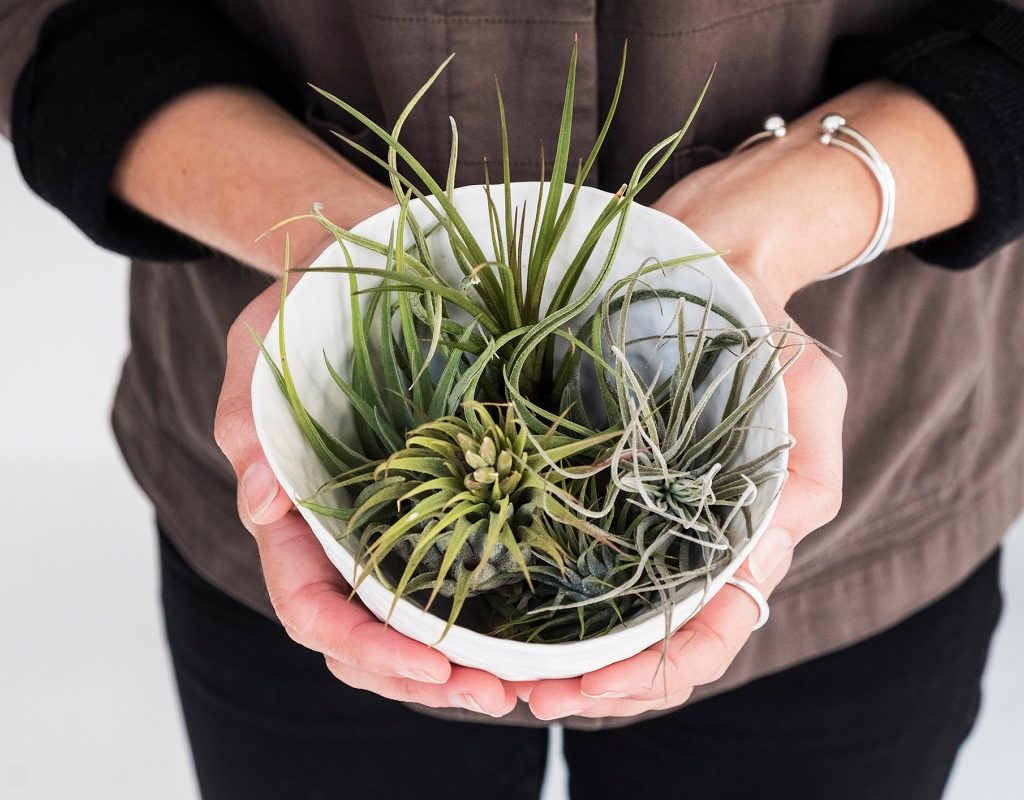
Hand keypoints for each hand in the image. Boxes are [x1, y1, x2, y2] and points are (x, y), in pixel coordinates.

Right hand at [214, 278, 517, 716]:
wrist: (355, 281)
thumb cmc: (299, 314)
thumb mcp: (258, 349)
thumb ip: (246, 422)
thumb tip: (257, 506)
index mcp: (292, 514)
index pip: (309, 604)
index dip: (361, 644)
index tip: (428, 664)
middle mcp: (338, 536)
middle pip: (362, 637)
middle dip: (418, 679)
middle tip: (495, 695)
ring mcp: (385, 527)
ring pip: (404, 627)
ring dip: (454, 669)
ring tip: (520, 688)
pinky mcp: (432, 508)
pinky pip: (447, 580)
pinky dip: (479, 621)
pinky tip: (529, 638)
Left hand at [516, 266, 845, 718]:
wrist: (710, 278)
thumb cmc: (764, 334)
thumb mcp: (806, 393)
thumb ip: (804, 475)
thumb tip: (768, 548)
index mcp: (746, 539)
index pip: (712, 633)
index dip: (660, 673)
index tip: (598, 685)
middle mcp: (690, 544)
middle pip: (652, 646)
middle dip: (600, 684)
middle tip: (535, 696)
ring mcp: (641, 522)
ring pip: (608, 620)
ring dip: (563, 659)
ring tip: (507, 680)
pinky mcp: (599, 492)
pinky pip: (572, 561)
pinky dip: (543, 602)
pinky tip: (503, 617)